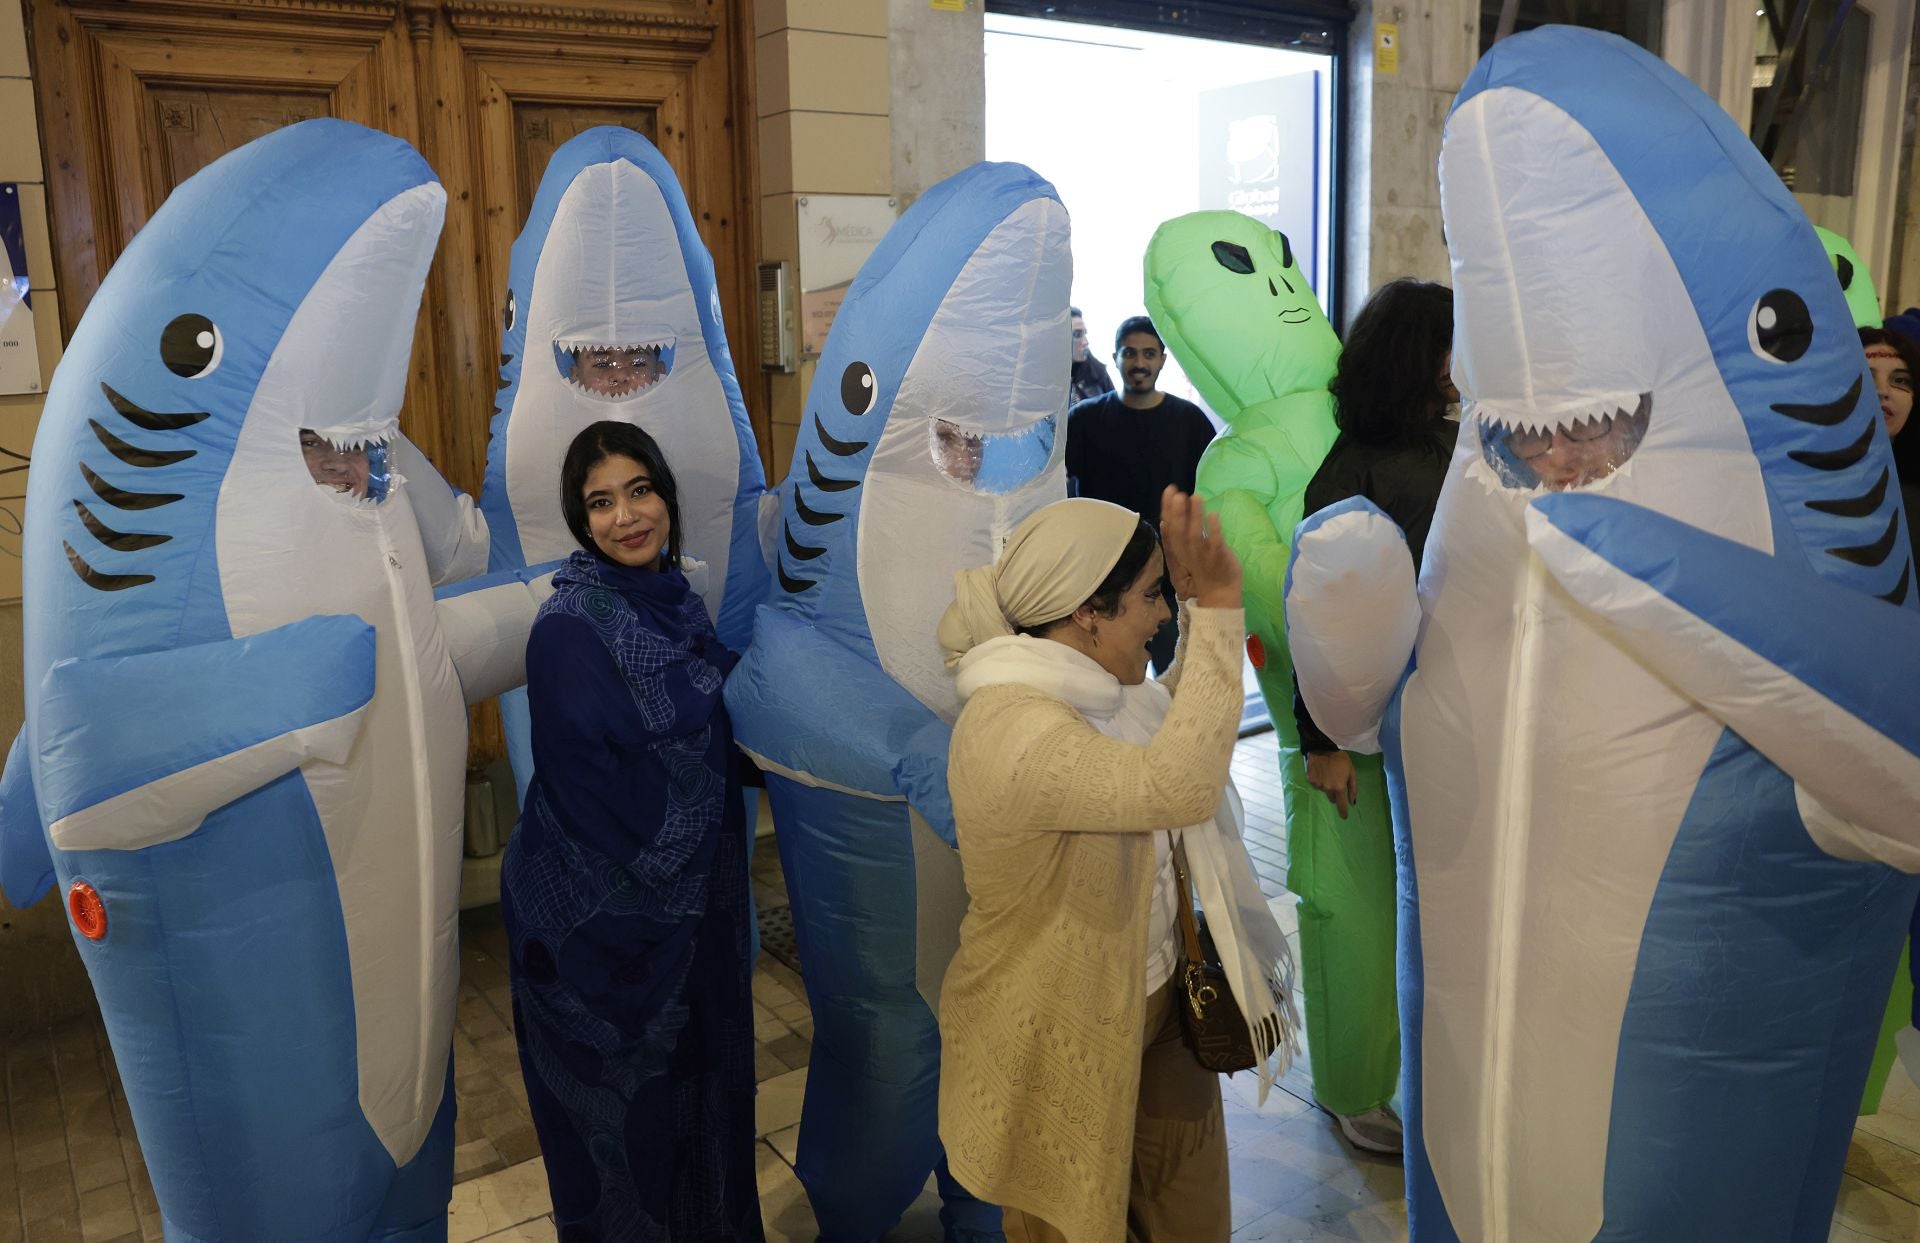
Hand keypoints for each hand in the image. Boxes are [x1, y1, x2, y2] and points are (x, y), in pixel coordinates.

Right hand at [1159, 486, 1240, 609]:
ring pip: (1195, 536)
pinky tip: (1214, 515)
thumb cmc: (1205, 572)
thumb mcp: (1187, 554)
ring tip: (1195, 496)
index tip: (1169, 490)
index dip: (1167, 509)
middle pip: (1179, 531)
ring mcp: (1203, 557)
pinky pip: (1216, 544)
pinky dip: (1214, 530)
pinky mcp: (1218, 560)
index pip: (1170, 527)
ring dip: (1194, 516)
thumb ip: (1180, 537)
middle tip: (1177, 492)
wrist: (1219, 597)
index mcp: (1180, 550)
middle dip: (1177, 511)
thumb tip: (1167, 520)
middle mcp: (1188, 553)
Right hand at [1305, 750, 1358, 819]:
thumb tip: (1352, 802)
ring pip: (1324, 791)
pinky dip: (1319, 781)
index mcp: (1339, 788)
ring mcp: (1318, 785)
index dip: (1343, 812)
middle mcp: (1328, 789)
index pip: (1341, 804)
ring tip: (1328, 774)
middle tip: (1336, 783)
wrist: (1323, 747)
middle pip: (1332, 798)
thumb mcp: (1352, 772)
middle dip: (1335, 794)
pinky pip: (1316, 785)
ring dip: (1327, 786)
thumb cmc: (1341, 760)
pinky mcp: (1310, 780)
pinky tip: (1321, 772)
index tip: (1344, 817)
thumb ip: (1353, 789)